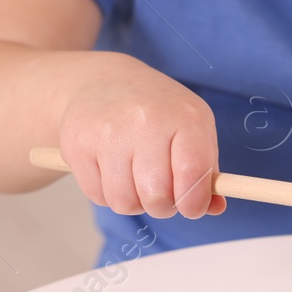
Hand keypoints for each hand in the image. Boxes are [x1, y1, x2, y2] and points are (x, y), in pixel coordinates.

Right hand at [55, 53, 225, 219]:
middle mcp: (145, 121)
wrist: (104, 82)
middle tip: (161, 193)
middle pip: (157, 197)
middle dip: (162, 206)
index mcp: (185, 117)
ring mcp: (108, 132)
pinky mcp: (77, 144)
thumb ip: (206, 171)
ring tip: (136, 179)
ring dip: (134, 202)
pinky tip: (112, 171)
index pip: (193, 175)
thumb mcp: (193, 129)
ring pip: (124, 203)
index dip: (194, 203)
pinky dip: (108, 193)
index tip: (191, 207)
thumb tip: (213, 208)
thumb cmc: (158, 112)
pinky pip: (98, 196)